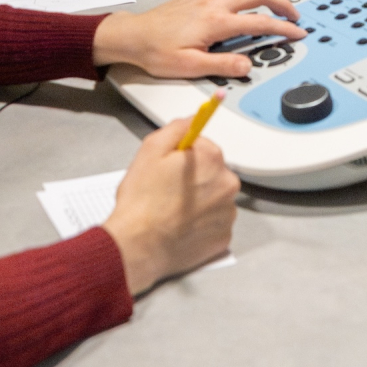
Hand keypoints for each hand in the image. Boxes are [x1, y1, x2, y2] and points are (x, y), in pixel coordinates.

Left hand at [91, 0, 305, 78]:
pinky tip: (247, 2)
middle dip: (280, 3)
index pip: (259, 22)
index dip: (283, 28)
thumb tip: (247, 66)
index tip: (297, 33)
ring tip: (277, 7)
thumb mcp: (190, 67)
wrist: (133, 36)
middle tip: (294, 16)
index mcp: (216, 21)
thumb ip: (222, 66)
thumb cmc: (156, 52)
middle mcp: (213, 3)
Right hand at [103, 117, 240, 292]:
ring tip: (173, 210)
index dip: (183, 154)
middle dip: (194, 177)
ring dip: (200, 200)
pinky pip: (215, 222)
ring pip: (215, 197)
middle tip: (167, 189)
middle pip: (212, 171)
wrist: (139, 245)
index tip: (172, 165)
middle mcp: (227, 184)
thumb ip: (176, 128)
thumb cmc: (141, 202)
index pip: (203, 145)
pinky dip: (202, 223)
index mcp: (211, 158)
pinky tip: (182, 225)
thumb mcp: (150, 150)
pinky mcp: (224, 237)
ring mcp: (227, 213)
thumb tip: (191, 120)